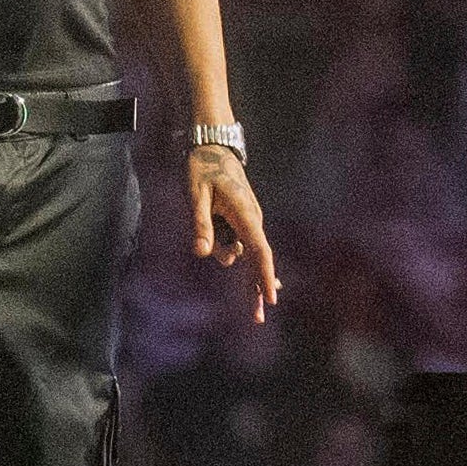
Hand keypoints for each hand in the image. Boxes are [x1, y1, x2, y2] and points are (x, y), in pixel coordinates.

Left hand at [190, 145, 279, 314]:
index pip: (259, 251)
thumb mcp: (195, 195)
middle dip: (257, 289)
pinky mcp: (242, 219)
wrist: (213, 145)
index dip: (264, 275)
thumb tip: (201, 253)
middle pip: (258, 260)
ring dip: (222, 250)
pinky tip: (220, 236)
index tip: (271, 298)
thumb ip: (200, 224)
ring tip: (203, 210)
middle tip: (257, 320)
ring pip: (240, 250)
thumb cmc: (202, 168)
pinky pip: (237, 241)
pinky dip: (228, 247)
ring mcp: (249, 220)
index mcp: (245, 214)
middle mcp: (252, 220)